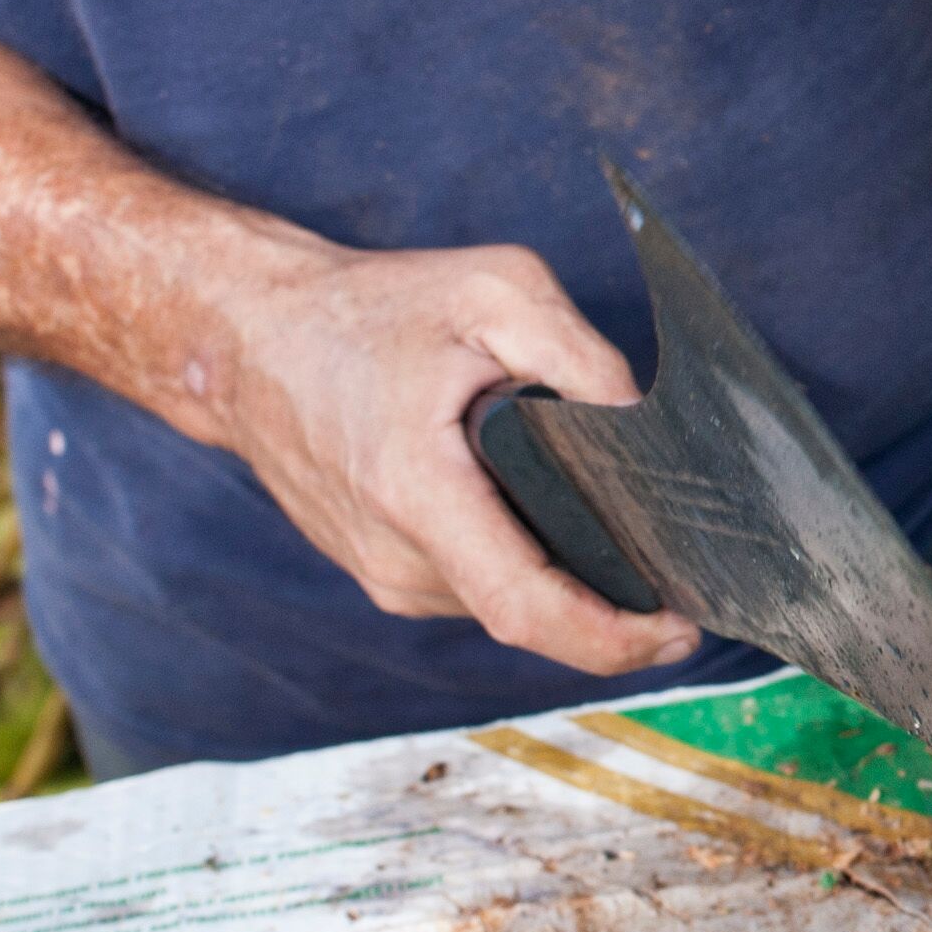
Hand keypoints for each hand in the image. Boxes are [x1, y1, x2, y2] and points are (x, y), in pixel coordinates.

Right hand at [205, 240, 704, 678]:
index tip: (681, 630)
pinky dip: (525, 562)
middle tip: (683, 565)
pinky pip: (478, 588)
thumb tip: (647, 427)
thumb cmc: (368, 309)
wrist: (248, 340)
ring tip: (612, 522)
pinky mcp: (382, 574)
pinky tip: (546, 512)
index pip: (527, 609)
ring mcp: (383, 576)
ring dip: (568, 578)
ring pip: (508, 604)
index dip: (613, 638)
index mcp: (418, 493)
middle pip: (533, 612)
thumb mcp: (494, 293)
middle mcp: (395, 557)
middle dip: (614, 599)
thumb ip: (581, 358)